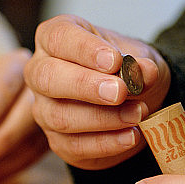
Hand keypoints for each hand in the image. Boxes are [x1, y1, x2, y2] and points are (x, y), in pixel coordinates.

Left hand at [0, 50, 48, 183]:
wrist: (1, 93)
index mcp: (14, 66)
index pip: (5, 85)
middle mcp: (37, 89)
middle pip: (26, 115)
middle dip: (2, 140)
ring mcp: (49, 115)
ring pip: (30, 142)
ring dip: (1, 165)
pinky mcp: (49, 138)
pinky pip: (30, 159)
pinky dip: (4, 172)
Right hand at [25, 15, 170, 169]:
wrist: (137, 100)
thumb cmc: (127, 70)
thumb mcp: (140, 58)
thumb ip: (141, 64)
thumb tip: (143, 72)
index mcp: (55, 39)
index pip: (58, 37)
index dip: (84, 49)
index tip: (115, 61)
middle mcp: (41, 72)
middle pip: (47, 78)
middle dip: (84, 86)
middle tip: (119, 92)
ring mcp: (44, 108)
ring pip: (59, 116)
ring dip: (102, 118)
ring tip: (137, 113)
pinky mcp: (57, 140)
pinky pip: (73, 146)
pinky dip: (106, 143)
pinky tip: (130, 136)